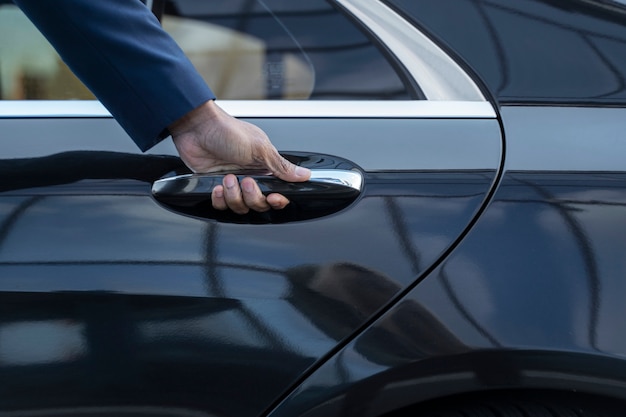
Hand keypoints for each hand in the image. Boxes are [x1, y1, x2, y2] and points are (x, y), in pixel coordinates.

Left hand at [168, 100, 310, 213]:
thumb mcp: (261, 149)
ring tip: (227, 179)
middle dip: (252, 196)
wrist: (196, 127)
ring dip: (233, 195)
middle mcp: (250, 177)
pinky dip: (219, 199)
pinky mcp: (215, 186)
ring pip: (239, 207)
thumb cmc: (227, 131)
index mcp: (265, 168)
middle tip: (245, 180)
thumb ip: (282, 166)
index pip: (278, 193)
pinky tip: (217, 186)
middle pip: (259, 204)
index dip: (277, 200)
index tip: (273, 197)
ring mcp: (232, 183)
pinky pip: (221, 205)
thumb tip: (304, 174)